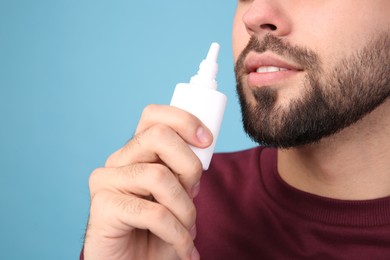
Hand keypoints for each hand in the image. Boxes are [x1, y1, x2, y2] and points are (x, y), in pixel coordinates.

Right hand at [83, 105, 212, 259]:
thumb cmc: (160, 231)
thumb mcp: (179, 195)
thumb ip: (184, 171)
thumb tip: (202, 148)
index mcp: (136, 152)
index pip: (153, 115)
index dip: (183, 120)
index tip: (207, 140)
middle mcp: (118, 160)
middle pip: (158, 136)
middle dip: (189, 165)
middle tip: (195, 193)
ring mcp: (106, 182)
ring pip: (158, 176)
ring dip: (185, 208)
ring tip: (188, 229)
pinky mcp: (101, 208)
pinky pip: (152, 213)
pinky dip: (177, 234)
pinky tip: (183, 248)